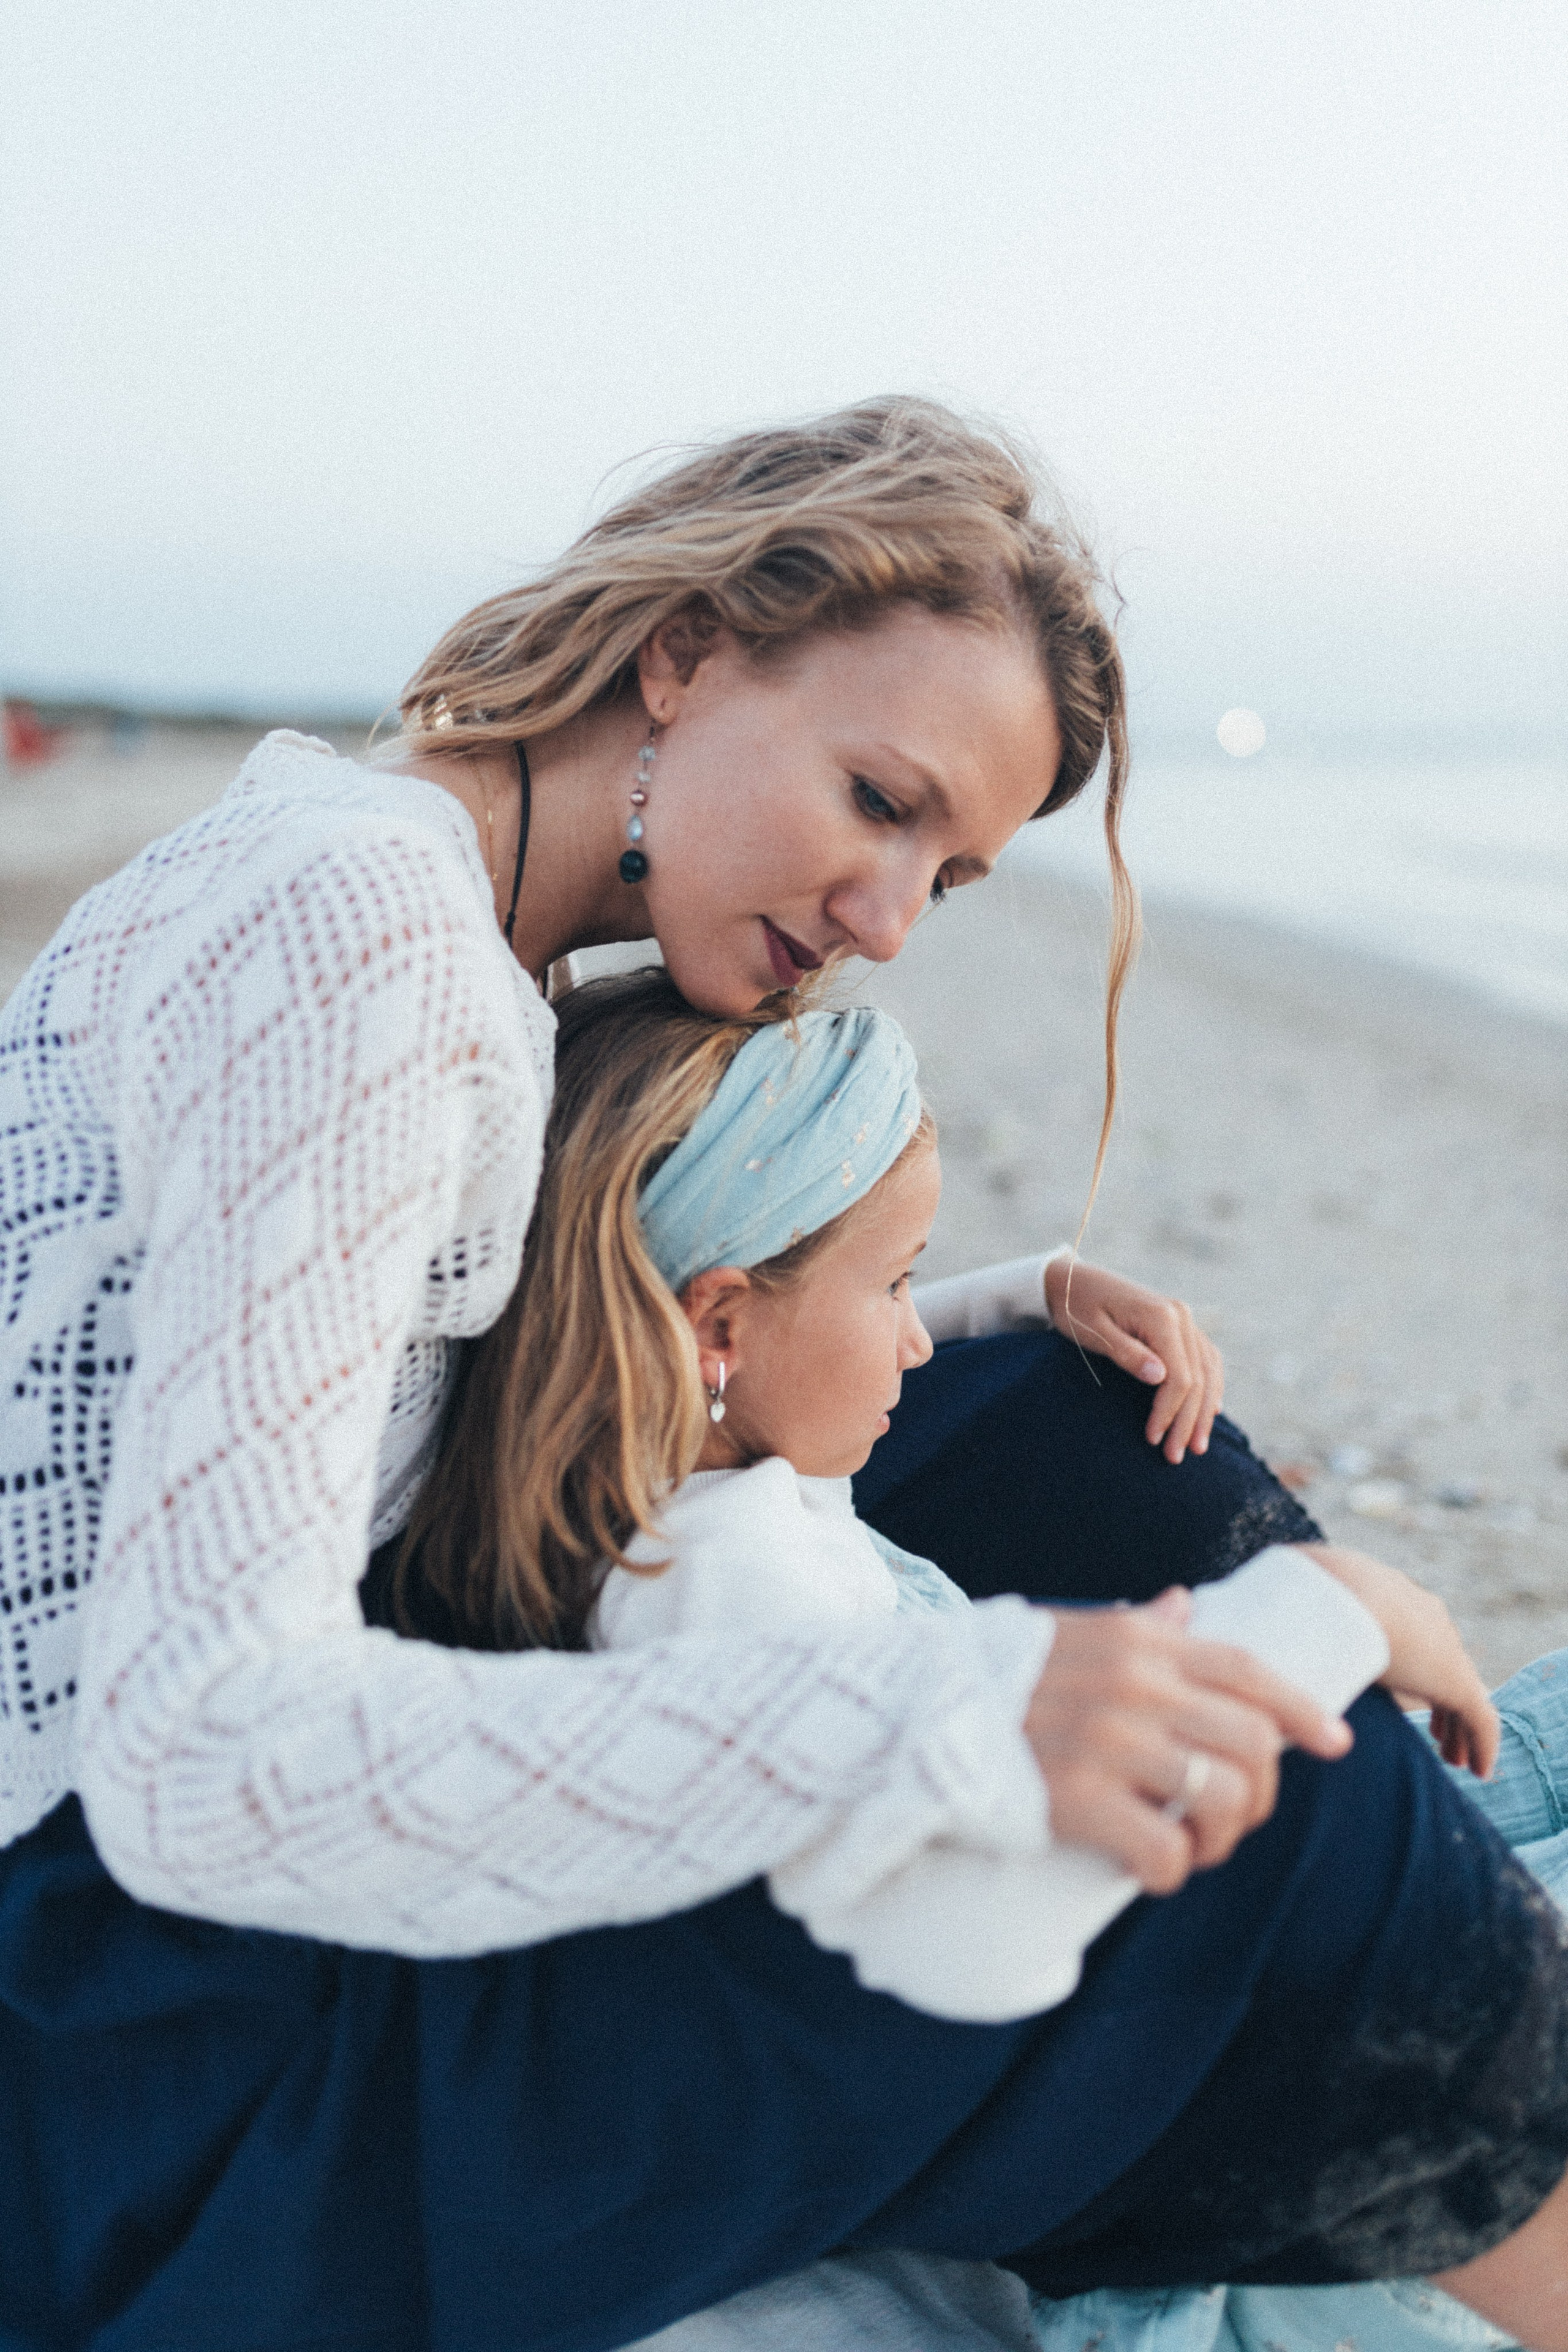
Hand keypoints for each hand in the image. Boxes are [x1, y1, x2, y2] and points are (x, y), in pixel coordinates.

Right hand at [1023, 1592, 1353, 1893]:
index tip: (1336, 1742)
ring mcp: (1109, 1740)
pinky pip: (1164, 1849)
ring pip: (1221, 1796)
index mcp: (1137, 1640)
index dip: (1303, 1709)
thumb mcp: (1072, 1632)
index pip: (1248, 1668)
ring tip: (1194, 1848)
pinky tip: (1153, 1872)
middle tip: (1233, 1820)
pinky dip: (1171, 1871)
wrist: (911, 1713)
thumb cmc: (995, 1676)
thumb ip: (1135, 1625)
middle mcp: (1135, 1684)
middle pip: (1252, 1740)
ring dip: (1221, 1837)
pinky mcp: (1078, 1798)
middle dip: (1260, 1791)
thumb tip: (1184, 1605)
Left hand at [1044, 1255, 1224, 1463]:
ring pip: (1208, 1370)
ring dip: (1204, 1410)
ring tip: (1197, 1445)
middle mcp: (1181, 1315)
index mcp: (1161, 1316)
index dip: (1169, 1412)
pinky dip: (1210, 1386)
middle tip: (1176, 1457)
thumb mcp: (1092, 1332)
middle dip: (1188, 1421)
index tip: (1153, 1440)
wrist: (1071, 1280)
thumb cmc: (1075, 1307)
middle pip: (1198, 1378)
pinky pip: (1205, 1358)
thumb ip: (1126, 1353)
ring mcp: (1184, 1318)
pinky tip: (1210, 1411)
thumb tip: (1161, 1379)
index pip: (1180, 1376)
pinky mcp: (1180, 1324)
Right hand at [1300, 1544, 1499, 1776]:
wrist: (1333, 1598)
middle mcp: (1422, 1616)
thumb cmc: (1299, 1599)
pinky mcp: (1457, 1681)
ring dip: (1456, 1726)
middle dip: (1435, 1693)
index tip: (1397, 1691)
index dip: (1404, 1665)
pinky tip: (1477, 1770)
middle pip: (1438, 1660)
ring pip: (1461, 1695)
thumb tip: (1239, 1639)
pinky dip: (1481, 1744)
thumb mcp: (1288, 1606)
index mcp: (1386, 1594)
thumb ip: (1280, 1627)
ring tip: (1451, 1755)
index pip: (1405, 1631)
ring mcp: (1443, 1648)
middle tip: (1434, 1729)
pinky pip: (1480, 1720)